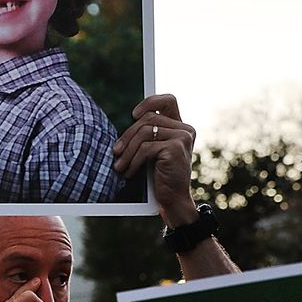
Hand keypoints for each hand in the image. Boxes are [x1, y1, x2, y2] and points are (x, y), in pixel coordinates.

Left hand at [111, 94, 196, 220]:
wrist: (174, 200)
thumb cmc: (161, 177)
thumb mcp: (155, 151)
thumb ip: (149, 135)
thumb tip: (129, 121)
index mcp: (181, 128)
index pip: (168, 101)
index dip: (150, 102)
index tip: (133, 115)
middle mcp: (185, 130)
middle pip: (149, 118)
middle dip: (128, 135)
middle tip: (115, 152)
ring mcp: (182, 137)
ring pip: (145, 133)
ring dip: (127, 151)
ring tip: (119, 166)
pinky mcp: (176, 148)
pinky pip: (145, 148)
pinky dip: (133, 161)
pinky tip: (129, 172)